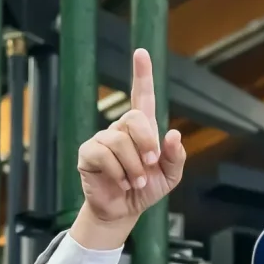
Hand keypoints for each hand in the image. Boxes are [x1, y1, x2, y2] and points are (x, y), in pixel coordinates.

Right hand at [72, 47, 185, 250]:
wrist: (124, 210)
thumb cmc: (147, 188)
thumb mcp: (170, 175)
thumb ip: (175, 156)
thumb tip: (173, 135)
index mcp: (143, 129)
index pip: (142, 96)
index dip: (142, 74)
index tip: (142, 52)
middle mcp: (121, 128)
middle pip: (134, 118)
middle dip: (147, 142)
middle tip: (150, 163)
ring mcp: (102, 139)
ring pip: (119, 140)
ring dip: (133, 166)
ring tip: (135, 180)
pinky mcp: (88, 153)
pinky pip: (103, 154)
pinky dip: (118, 172)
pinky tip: (120, 182)